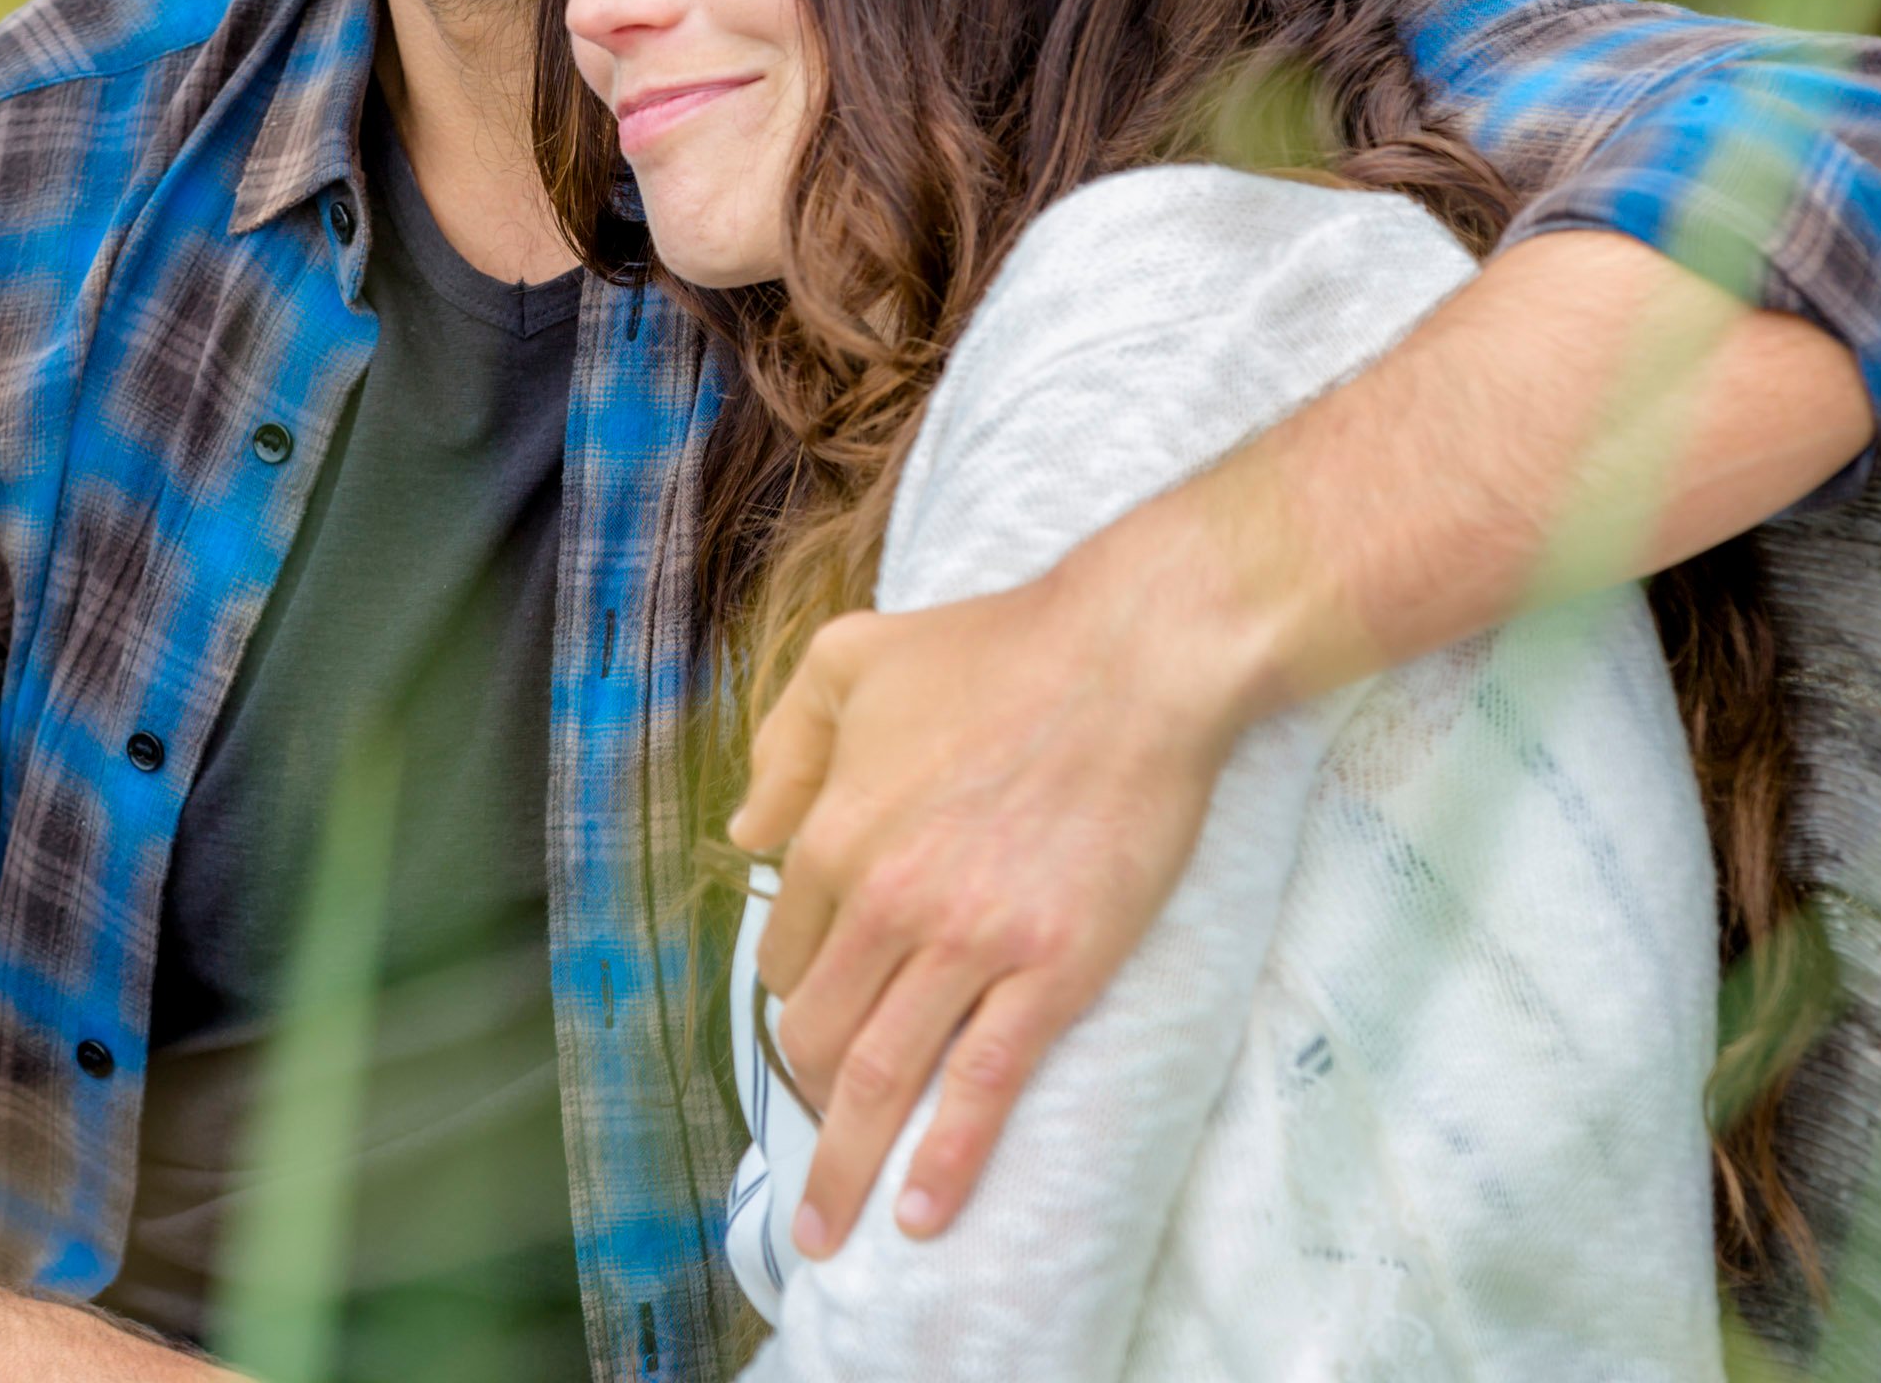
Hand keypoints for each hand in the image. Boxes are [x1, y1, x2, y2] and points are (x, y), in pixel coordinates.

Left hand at [726, 481, 1277, 1260]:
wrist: (1134, 657)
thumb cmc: (998, 650)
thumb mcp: (853, 658)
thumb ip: (785, 742)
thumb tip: (746, 834)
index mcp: (833, 831)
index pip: (788, 953)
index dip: (797, 995)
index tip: (818, 1023)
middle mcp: (885, 897)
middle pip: (814, 1032)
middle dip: (806, 1094)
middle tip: (823, 1130)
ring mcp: (967, 941)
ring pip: (878, 1077)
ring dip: (843, 1164)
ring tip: (829, 1229)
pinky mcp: (1049, 970)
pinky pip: (982, 1086)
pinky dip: (944, 1160)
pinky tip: (920, 1211)